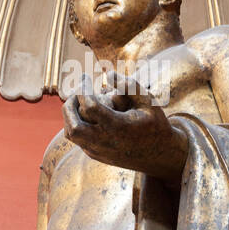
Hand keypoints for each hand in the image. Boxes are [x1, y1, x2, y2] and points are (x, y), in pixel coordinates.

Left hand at [62, 72, 187, 180]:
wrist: (159, 155)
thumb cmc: (154, 122)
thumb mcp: (148, 101)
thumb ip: (129, 86)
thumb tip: (108, 74)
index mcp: (119, 127)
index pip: (90, 106)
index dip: (83, 88)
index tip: (85, 76)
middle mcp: (106, 142)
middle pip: (74, 126)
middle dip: (69, 105)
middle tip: (76, 91)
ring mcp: (98, 151)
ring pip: (71, 134)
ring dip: (70, 115)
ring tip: (79, 100)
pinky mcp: (95, 155)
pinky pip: (77, 138)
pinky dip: (76, 122)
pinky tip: (85, 110)